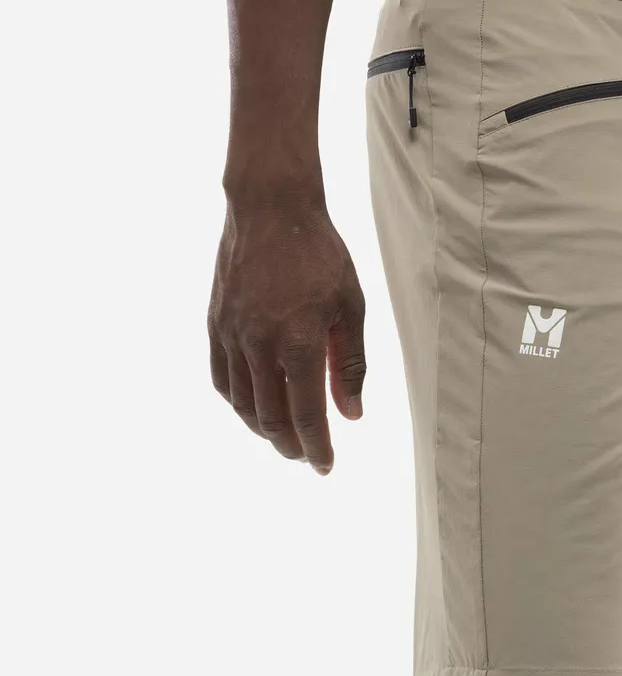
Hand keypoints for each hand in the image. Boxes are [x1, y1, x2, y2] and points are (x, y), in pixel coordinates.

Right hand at [208, 202, 366, 473]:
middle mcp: (258, 344)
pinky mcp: (215, 325)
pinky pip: (222, 378)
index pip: (306, 415)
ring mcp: (231, 335)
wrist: (270, 210)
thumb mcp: (350, 307)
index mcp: (297, 342)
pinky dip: (239, 402)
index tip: (326, 465)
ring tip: (285, 437)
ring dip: (263, 429)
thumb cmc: (320, 255)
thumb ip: (350, 364)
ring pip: (242, 403)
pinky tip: (255, 407)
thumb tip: (352, 414)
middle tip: (307, 456)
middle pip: (270, 417)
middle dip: (290, 445)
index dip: (317, 447)